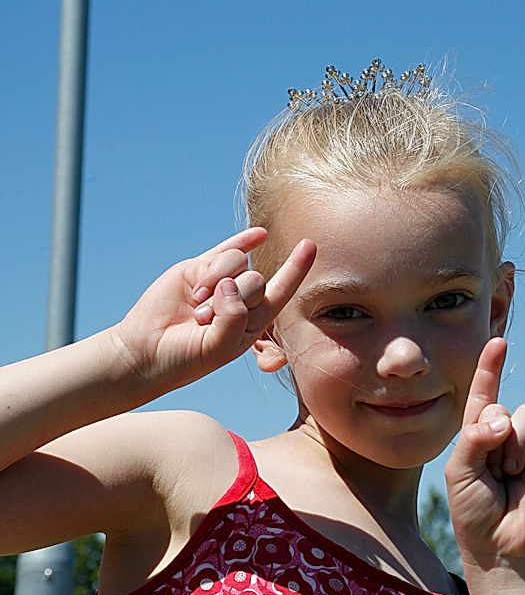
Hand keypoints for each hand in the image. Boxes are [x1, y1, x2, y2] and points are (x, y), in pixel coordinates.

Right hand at [112, 228, 315, 393]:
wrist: (144, 351)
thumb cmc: (184, 358)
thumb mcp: (218, 347)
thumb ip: (234, 319)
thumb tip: (232, 283)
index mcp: (252, 323)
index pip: (281, 292)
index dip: (296, 269)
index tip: (311, 245)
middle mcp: (240, 300)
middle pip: (257, 280)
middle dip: (234, 298)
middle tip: (204, 319)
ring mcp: (219, 283)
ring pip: (236, 263)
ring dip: (217, 282)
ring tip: (196, 308)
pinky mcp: (197, 270)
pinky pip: (224, 250)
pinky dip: (242, 241)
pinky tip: (259, 235)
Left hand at [445, 337, 524, 568]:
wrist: (499, 546)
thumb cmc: (471, 511)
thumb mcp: (459, 473)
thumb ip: (474, 440)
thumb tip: (503, 421)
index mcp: (475, 435)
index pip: (482, 395)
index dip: (488, 369)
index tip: (497, 343)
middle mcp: (502, 435)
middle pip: (505, 409)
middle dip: (497, 437)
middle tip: (493, 472)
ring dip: (518, 446)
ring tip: (511, 475)